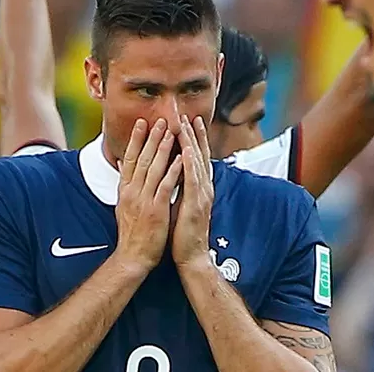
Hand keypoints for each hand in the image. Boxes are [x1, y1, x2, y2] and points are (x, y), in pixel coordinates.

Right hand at [113, 118, 183, 271]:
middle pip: (142, 159)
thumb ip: (125, 184)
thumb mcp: (122, 205)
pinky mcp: (156, 210)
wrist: (133, 257)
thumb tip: (122, 165)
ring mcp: (144, 200)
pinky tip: (181, 158)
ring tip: (172, 131)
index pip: (130, 159)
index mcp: (125, 190)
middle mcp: (132, 192)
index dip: (136, 140)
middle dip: (151, 138)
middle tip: (159, 119)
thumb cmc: (131, 232)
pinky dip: (173, 171)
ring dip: (163, 148)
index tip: (141, 123)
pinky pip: (166, 186)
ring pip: (154, 169)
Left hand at [172, 115, 214, 268]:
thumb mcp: (179, 204)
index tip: (187, 121)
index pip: (196, 158)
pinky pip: (193, 180)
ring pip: (197, 163)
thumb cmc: (182, 233)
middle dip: (194, 135)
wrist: (191, 257)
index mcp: (198, 188)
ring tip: (186, 125)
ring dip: (192, 143)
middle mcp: (204, 188)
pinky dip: (191, 164)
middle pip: (200, 155)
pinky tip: (187, 151)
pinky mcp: (196, 205)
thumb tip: (169, 173)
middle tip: (188, 115)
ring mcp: (202, 196)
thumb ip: (177, 188)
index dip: (193, 139)